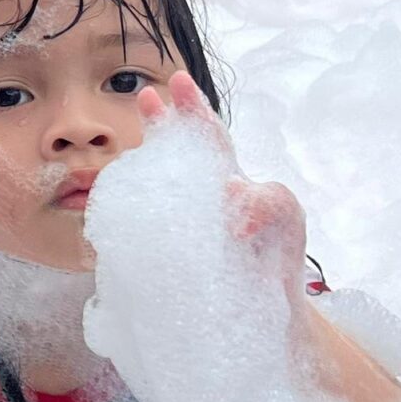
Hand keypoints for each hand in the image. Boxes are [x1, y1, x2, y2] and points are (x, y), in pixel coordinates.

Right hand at [135, 71, 307, 281]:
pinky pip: (138, 232)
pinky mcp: (161, 259)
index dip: (191, 110)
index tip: (176, 83)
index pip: (207, 139)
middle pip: (175, 157)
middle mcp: (197, 201)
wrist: (265, 318)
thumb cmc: (276, 260)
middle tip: (146, 98)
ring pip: (153, 190)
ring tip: (129, 160)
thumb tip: (230, 194)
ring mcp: (177, 228)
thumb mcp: (285, 217)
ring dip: (140, 171)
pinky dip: (125, 219)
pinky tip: (116, 213)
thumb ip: (267, 197)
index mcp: (225, 183)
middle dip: (161, 125)